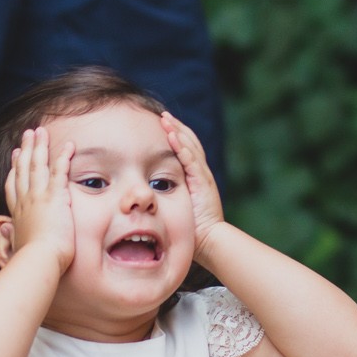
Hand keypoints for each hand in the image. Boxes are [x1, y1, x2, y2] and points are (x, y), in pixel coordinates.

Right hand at [4, 126, 74, 270]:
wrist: (38, 261)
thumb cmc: (31, 261)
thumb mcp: (17, 247)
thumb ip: (11, 238)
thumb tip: (5, 231)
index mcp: (17, 213)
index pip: (14, 185)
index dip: (15, 168)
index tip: (16, 155)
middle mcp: (25, 201)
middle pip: (24, 168)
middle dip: (27, 149)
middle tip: (28, 134)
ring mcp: (39, 197)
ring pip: (38, 165)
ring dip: (40, 146)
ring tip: (40, 130)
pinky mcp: (55, 197)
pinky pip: (60, 172)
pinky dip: (64, 157)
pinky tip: (69, 145)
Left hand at [162, 112, 224, 255]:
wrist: (209, 241)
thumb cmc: (192, 228)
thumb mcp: (178, 206)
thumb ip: (169, 195)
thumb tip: (147, 191)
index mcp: (196, 177)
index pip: (187, 150)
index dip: (176, 136)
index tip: (163, 125)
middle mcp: (201, 173)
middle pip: (190, 143)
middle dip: (177, 128)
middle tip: (163, 115)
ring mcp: (203, 177)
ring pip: (191, 147)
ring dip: (178, 132)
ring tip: (166, 120)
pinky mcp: (202, 183)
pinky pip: (191, 161)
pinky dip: (183, 147)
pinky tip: (173, 137)